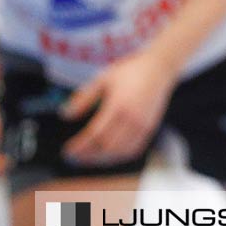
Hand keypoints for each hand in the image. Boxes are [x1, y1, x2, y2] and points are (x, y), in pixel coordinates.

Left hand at [59, 50, 176, 165]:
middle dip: (88, 155)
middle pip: (107, 146)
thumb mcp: (103, 78)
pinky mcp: (150, 128)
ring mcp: (142, 124)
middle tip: (75, 156)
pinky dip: (119, 156)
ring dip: (102, 158)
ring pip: (120, 151)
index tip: (68, 150)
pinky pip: (133, 149)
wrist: (160, 67)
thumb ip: (84, 97)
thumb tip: (66, 114)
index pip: (95, 134)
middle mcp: (132, 118)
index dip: (80, 145)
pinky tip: (109, 153)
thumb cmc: (130, 71)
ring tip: (89, 156)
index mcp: (118, 105)